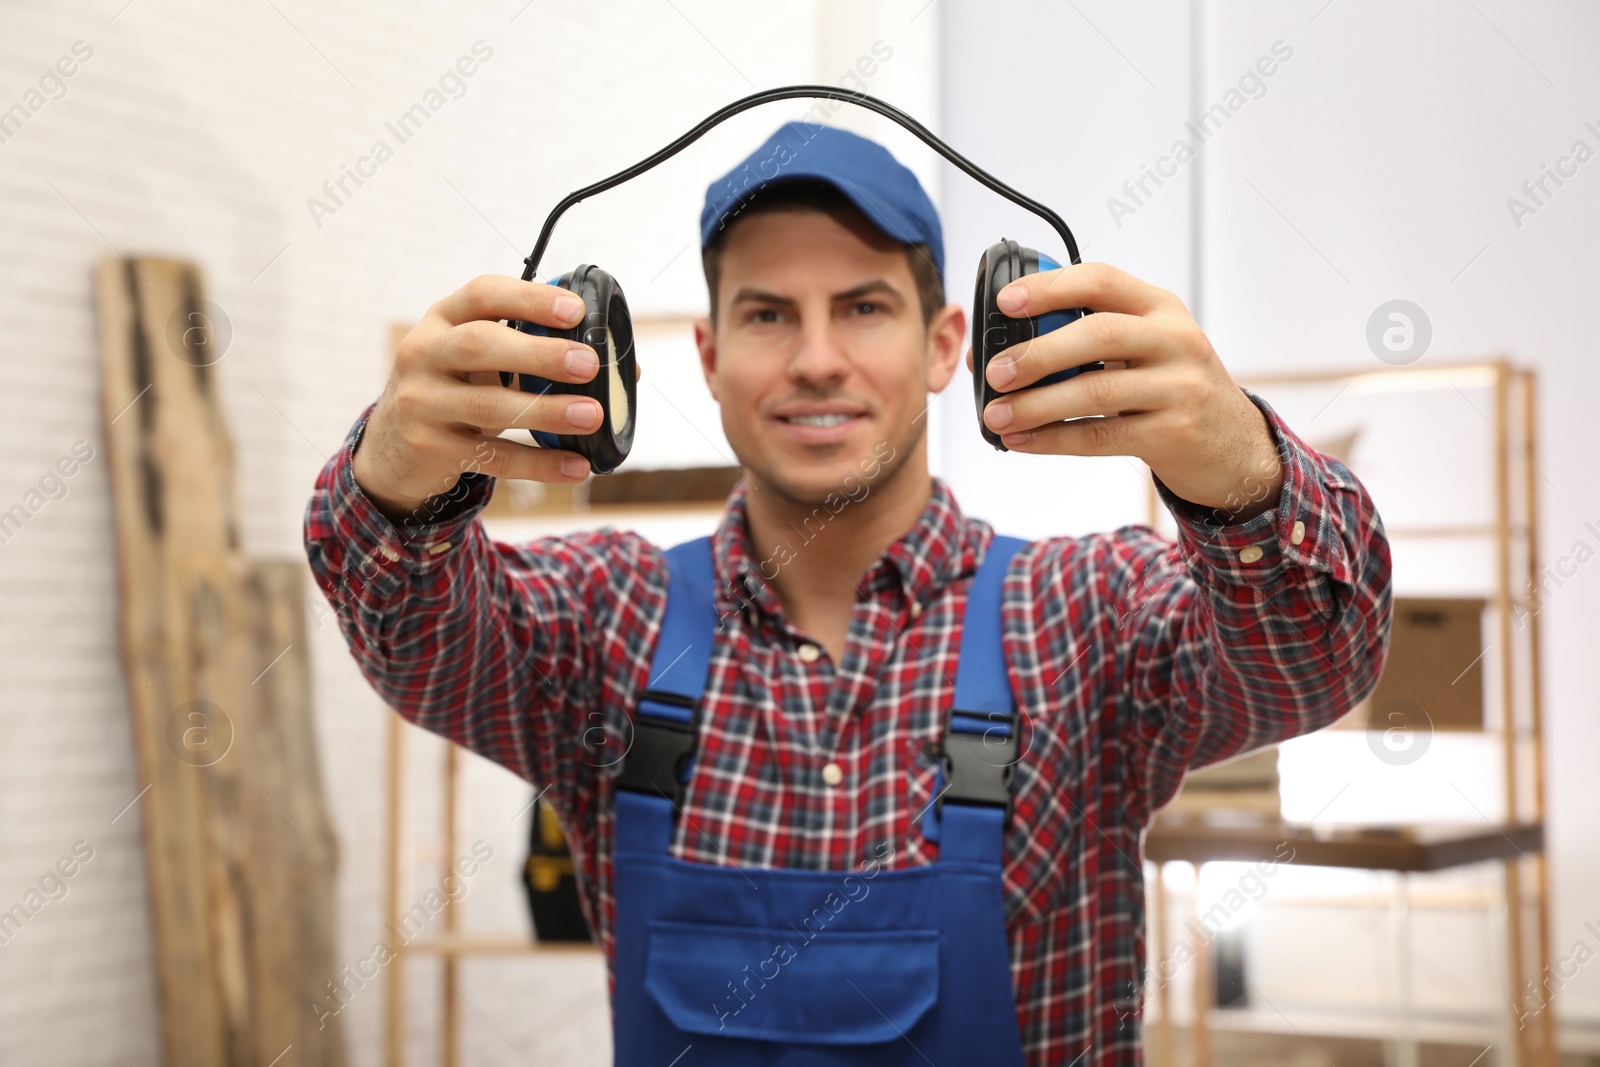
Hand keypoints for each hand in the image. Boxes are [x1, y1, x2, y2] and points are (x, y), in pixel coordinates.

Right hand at [352, 275, 604, 519]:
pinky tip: (577, 466)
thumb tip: (626, 370)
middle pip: (480, 346)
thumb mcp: (478, 360)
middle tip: (589, 363)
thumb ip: (535, 354)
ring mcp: (422, 403)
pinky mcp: (431, 449)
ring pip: (488, 406)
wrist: (392, 446)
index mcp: (443, 319)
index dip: (530, 298)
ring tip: (593, 416)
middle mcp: (424, 354)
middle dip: (538, 354)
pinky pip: (492, 457)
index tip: (576, 309)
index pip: (483, 294)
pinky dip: (539, 464)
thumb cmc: (456, 388)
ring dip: (546, 411)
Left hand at [972, 262, 1283, 521]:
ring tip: (996, 415)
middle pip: (1098, 335)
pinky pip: (1102, 436)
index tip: (1005, 301)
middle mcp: (1175, 340)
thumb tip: (993, 354)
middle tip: (995, 371)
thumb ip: (1082, 341)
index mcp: (1160, 307)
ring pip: (1096, 392)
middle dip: (1039, 353)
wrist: (1232, 443)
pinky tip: (1021, 441)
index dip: (1050, 286)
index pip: (1102, 281)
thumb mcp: (1143, 348)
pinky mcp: (1173, 433)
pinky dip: (1054, 439)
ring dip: (1036, 405)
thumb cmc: (1169, 388)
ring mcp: (1179, 387)